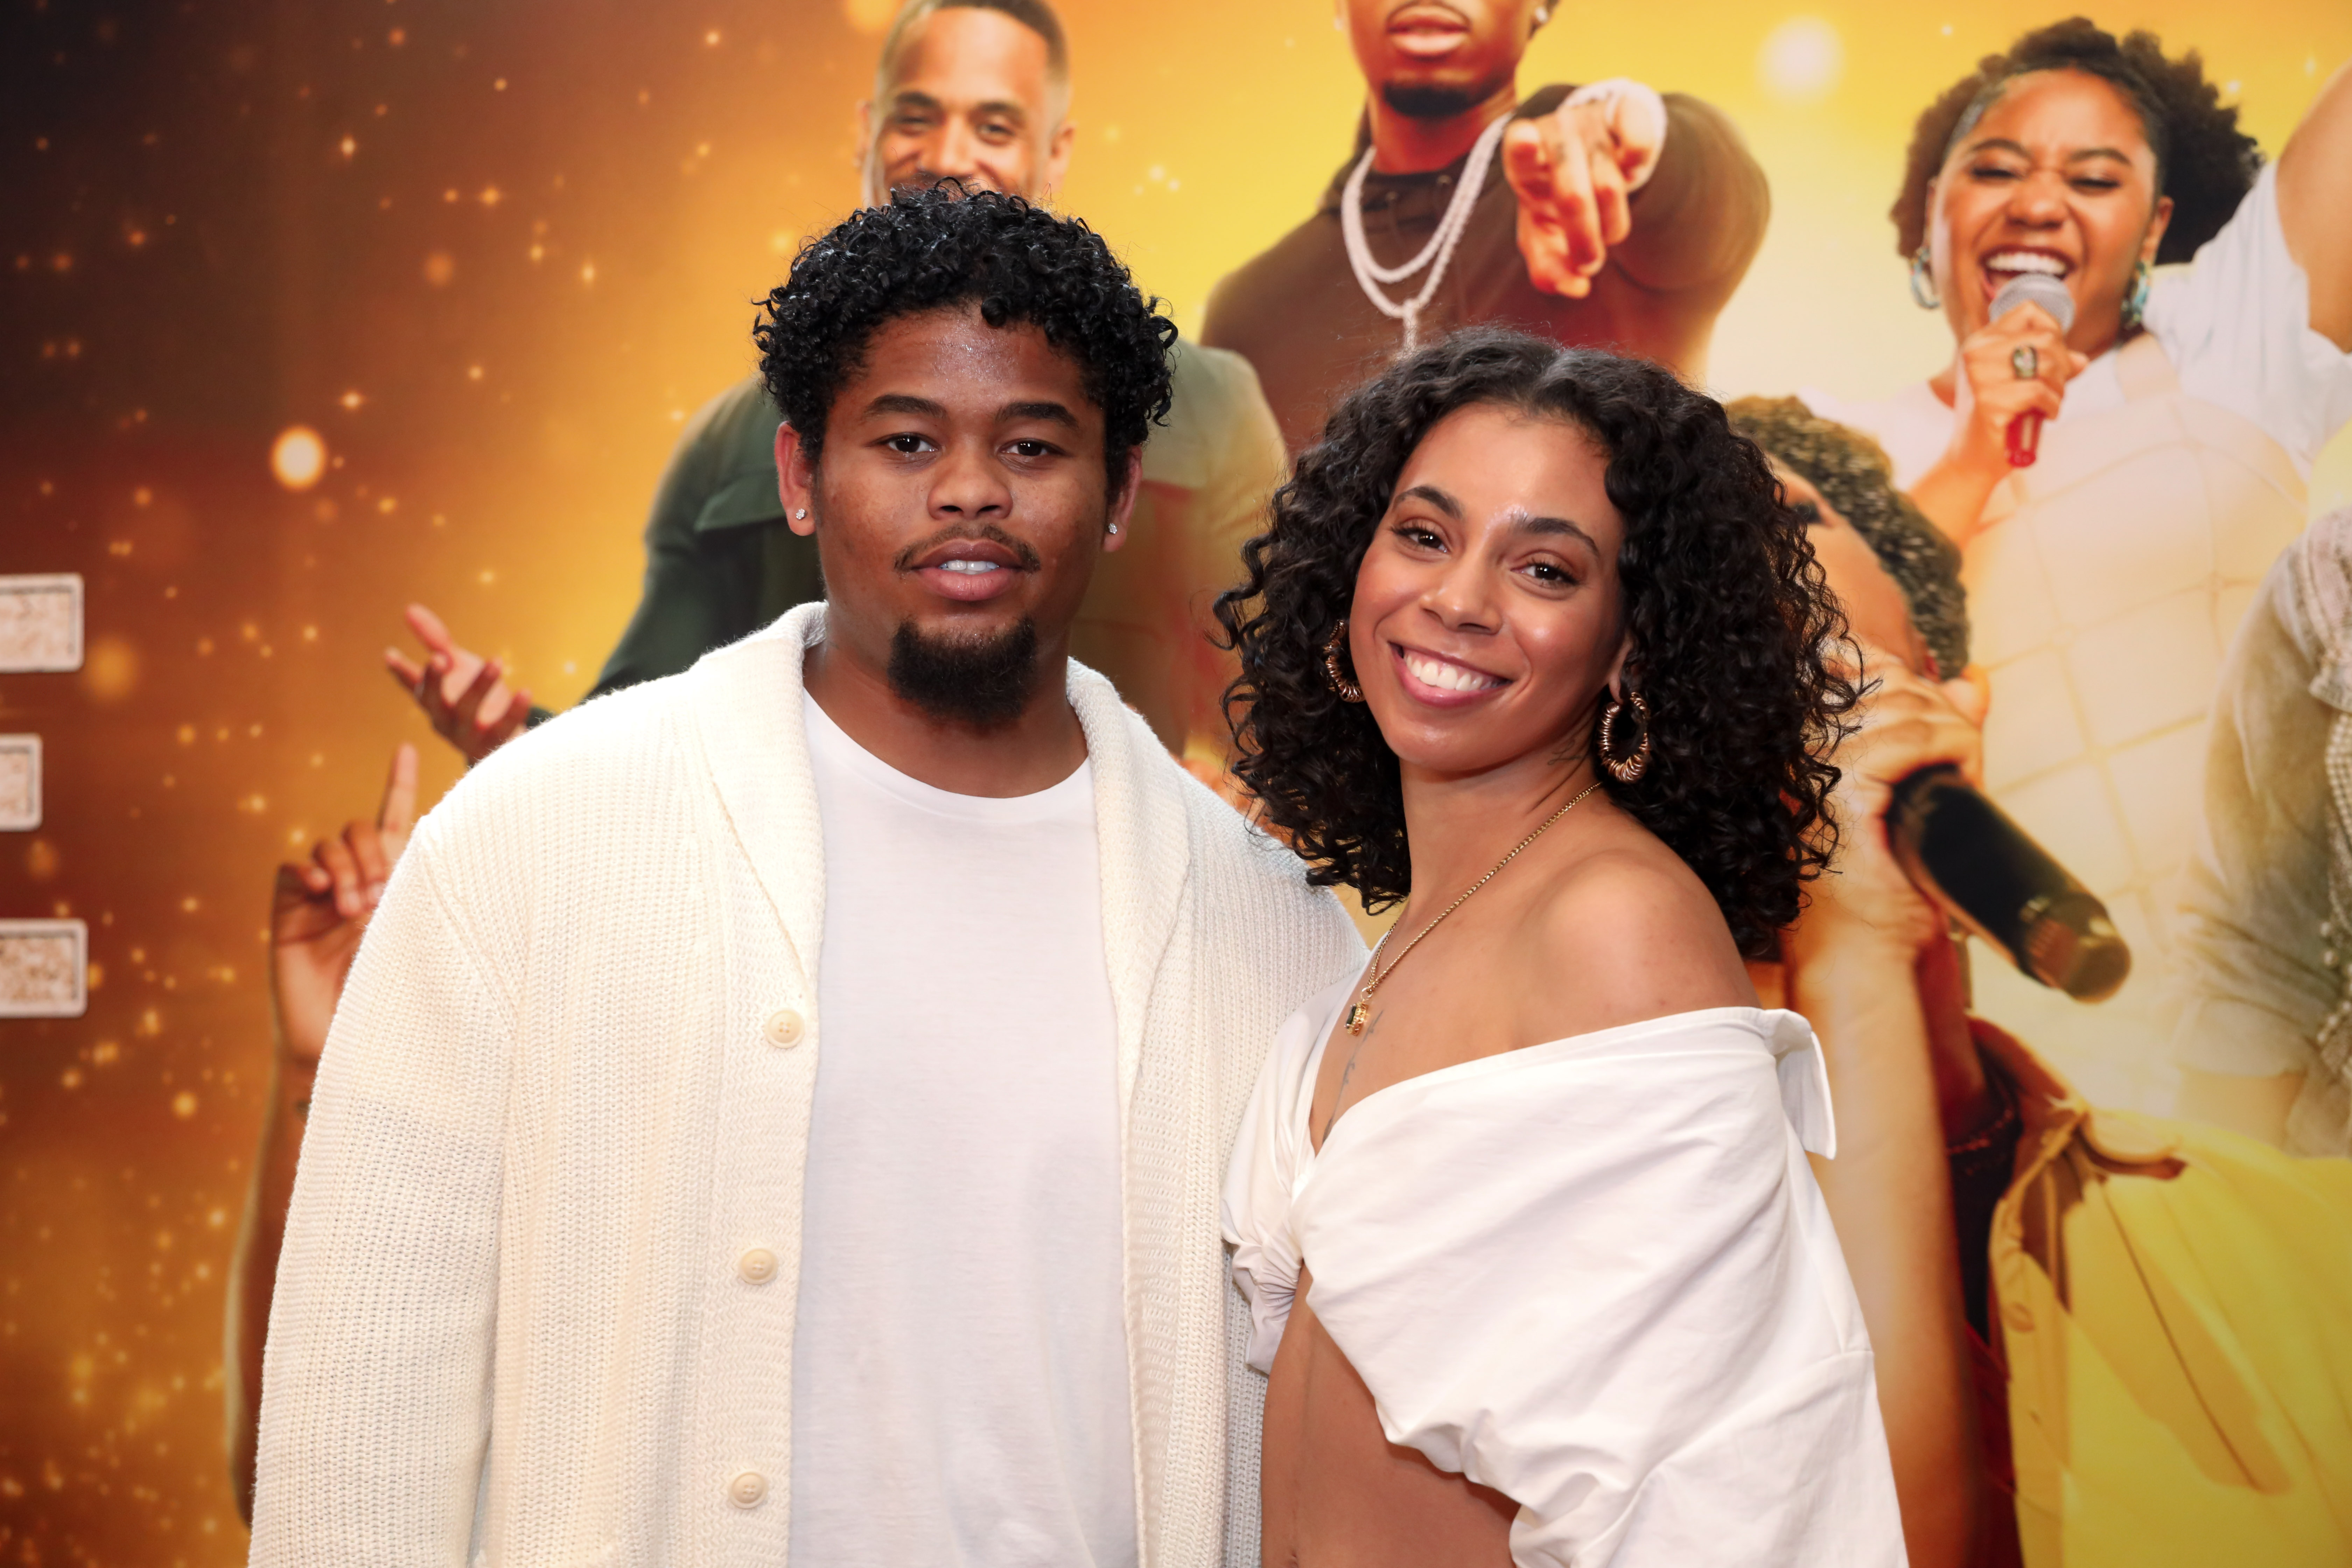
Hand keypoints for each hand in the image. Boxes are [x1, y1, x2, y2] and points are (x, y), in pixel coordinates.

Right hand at [269, 744, 417, 1069]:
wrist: (346, 1040)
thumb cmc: (394, 997)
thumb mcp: (420, 936)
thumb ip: (421, 896)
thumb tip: (426, 852)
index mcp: (396, 885)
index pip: (397, 823)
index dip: (399, 784)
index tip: (404, 747)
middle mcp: (358, 883)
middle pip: (362, 829)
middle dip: (374, 852)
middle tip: (379, 897)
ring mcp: (321, 895)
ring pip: (330, 845)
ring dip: (347, 867)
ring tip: (353, 909)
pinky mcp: (289, 910)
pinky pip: (294, 867)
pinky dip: (310, 871)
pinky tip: (323, 894)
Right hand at [384, 603, 532, 763]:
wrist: (503, 742)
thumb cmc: (475, 700)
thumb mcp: (456, 667)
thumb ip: (435, 641)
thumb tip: (409, 609)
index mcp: (432, 702)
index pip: (414, 685)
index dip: (401, 671)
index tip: (391, 655)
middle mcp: (445, 720)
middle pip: (435, 702)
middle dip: (435, 680)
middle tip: (439, 657)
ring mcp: (469, 735)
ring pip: (471, 712)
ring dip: (481, 686)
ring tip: (496, 660)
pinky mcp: (497, 744)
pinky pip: (506, 728)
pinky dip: (516, 711)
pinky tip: (526, 691)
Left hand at [1502, 83, 1664, 297]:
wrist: (1596, 148)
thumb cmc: (1557, 196)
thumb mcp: (1542, 229)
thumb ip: (1548, 265)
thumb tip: (1577, 289)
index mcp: (1524, 163)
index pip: (1518, 151)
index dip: (1522, 149)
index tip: (1526, 141)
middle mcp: (1555, 135)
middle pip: (1572, 195)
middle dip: (1583, 241)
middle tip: (1589, 264)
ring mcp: (1590, 122)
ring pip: (1609, 186)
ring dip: (1612, 225)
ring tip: (1609, 234)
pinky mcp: (1625, 114)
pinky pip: (1639, 145)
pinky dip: (1638, 164)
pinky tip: (1632, 172)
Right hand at [1790, 649, 1989, 971]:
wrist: (1863, 952)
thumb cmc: (1883, 887)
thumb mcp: (1921, 791)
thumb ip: (1940, 730)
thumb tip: (1974, 678)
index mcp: (1804, 745)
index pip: (1856, 663)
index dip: (1912, 677)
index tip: (1945, 725)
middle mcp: (1799, 748)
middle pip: (1887, 679)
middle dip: (1941, 709)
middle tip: (1963, 764)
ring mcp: (1816, 767)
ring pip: (1907, 705)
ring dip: (1954, 732)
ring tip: (1966, 777)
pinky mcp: (1844, 791)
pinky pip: (1914, 738)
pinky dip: (1956, 749)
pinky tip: (1964, 778)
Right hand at [1944, 304, 2086, 480]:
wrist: (1972, 458)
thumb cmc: (1997, 417)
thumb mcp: (2018, 382)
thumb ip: (2046, 364)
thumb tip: (2081, 360)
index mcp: (1980, 341)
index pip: (2029, 311)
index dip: (2052, 330)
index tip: (2052, 356)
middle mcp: (1976, 353)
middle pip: (2046, 338)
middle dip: (2062, 365)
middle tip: (2055, 387)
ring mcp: (1979, 376)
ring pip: (2046, 364)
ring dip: (2059, 387)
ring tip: (2048, 402)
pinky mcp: (1989, 400)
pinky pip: (2040, 392)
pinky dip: (2052, 406)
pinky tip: (2044, 415)